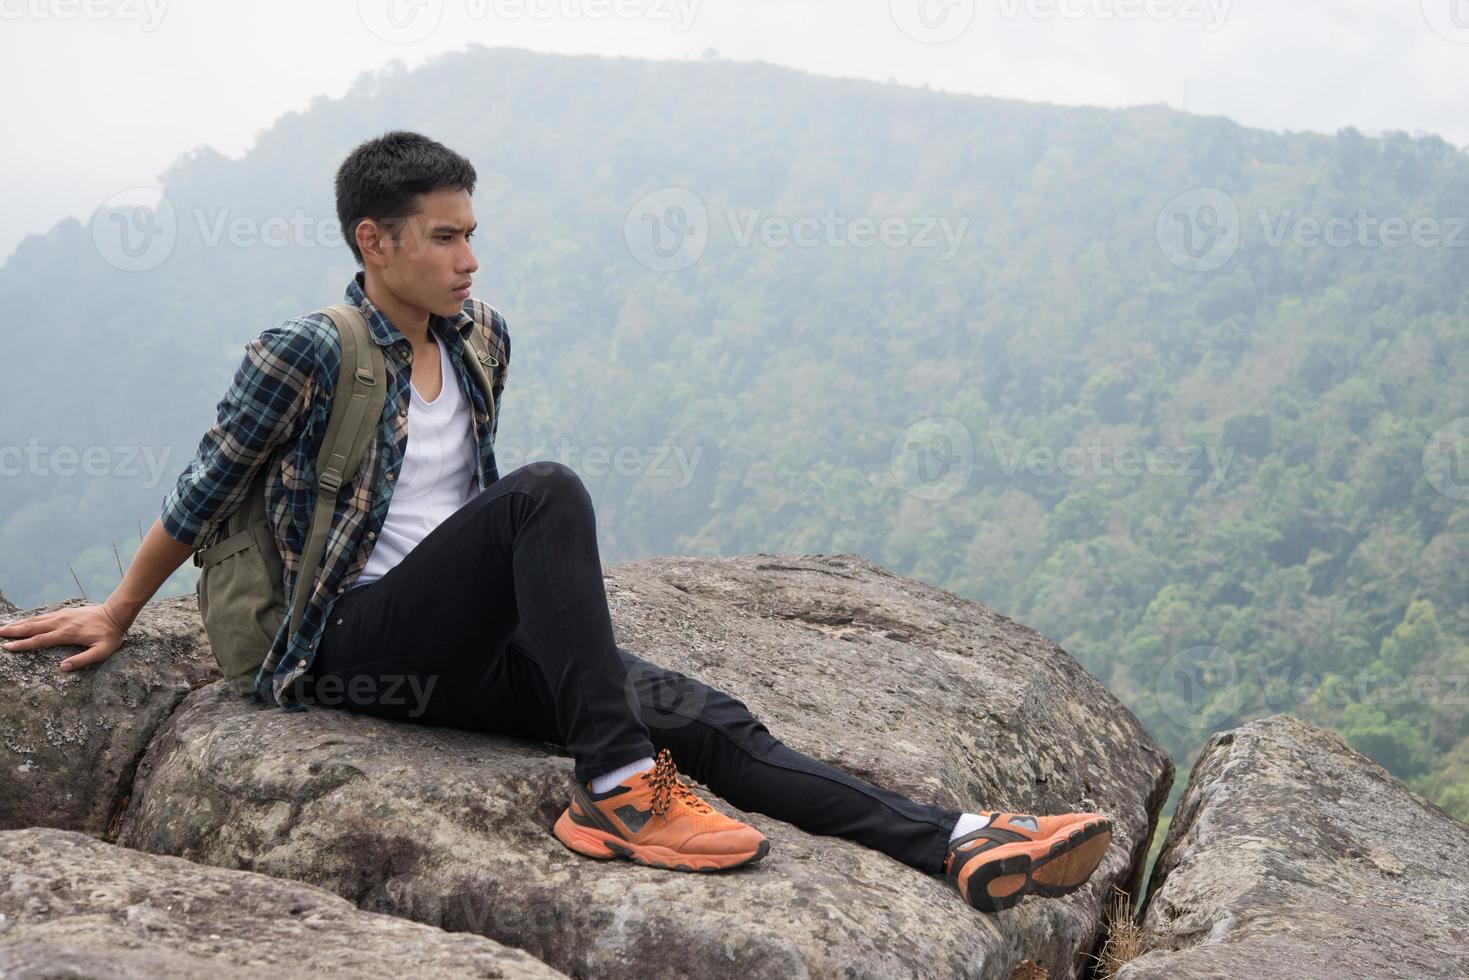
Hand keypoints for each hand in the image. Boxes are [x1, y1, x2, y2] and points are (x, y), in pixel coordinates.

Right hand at [0, 602, 128, 671]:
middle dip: (14, 631)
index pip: (40, 640)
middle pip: (33, 627)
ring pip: (36, 620)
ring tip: (4, 627)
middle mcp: (61, 622)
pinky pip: (44, 616)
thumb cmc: (110, 635)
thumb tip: (62, 668)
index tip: (7, 647)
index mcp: (67, 633)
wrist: (116, 613)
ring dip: (20, 624)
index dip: (22, 644)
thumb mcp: (102, 651)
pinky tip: (24, 621)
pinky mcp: (65, 612)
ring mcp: (62, 615)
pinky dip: (31, 619)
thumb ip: (83, 660)